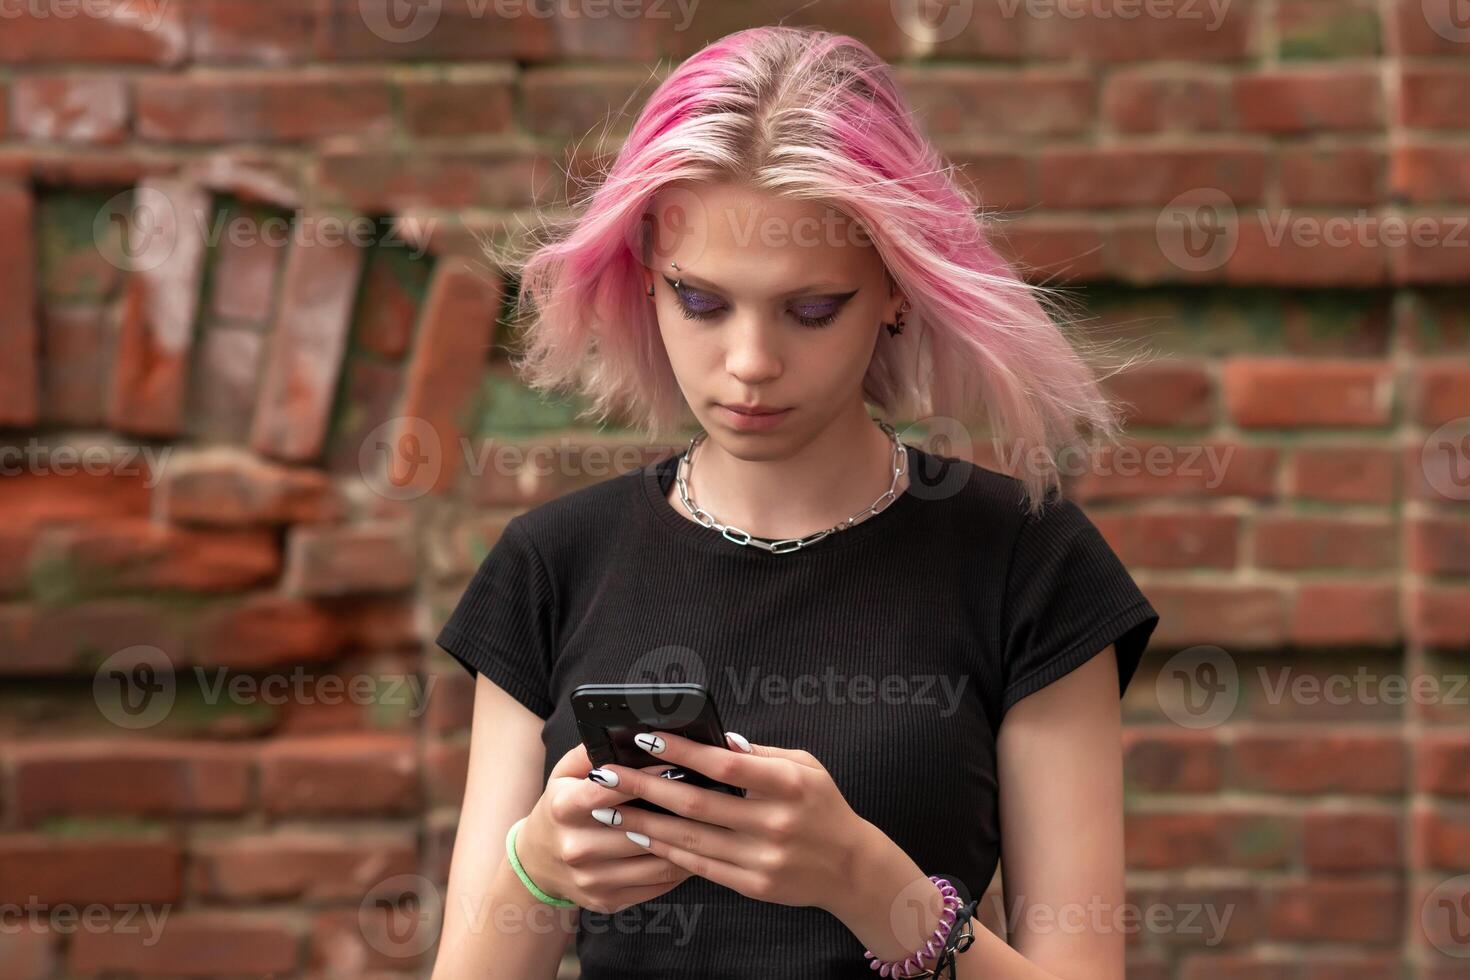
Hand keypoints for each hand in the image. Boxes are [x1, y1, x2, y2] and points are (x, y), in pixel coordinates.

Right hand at [515, 742, 692, 914]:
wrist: (537, 864)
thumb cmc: (559, 809)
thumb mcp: (563, 775)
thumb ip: (590, 752)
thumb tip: (626, 733)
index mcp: (563, 808)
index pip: (609, 790)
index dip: (646, 777)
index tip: (677, 765)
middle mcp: (576, 846)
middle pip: (640, 827)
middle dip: (676, 810)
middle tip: (707, 795)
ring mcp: (591, 878)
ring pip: (656, 859)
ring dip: (687, 841)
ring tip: (709, 822)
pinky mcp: (607, 900)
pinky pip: (657, 884)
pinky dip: (680, 867)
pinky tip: (695, 850)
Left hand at [585, 730, 865, 912]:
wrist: (851, 869)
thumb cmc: (823, 806)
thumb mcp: (805, 766)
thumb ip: (760, 753)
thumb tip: (718, 738)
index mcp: (790, 784)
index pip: (726, 764)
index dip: (682, 750)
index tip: (645, 738)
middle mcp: (775, 823)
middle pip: (698, 803)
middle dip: (646, 786)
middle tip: (608, 774)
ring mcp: (764, 858)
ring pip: (691, 838)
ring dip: (646, 822)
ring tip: (612, 807)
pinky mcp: (754, 886)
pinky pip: (701, 866)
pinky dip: (668, 851)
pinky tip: (643, 836)